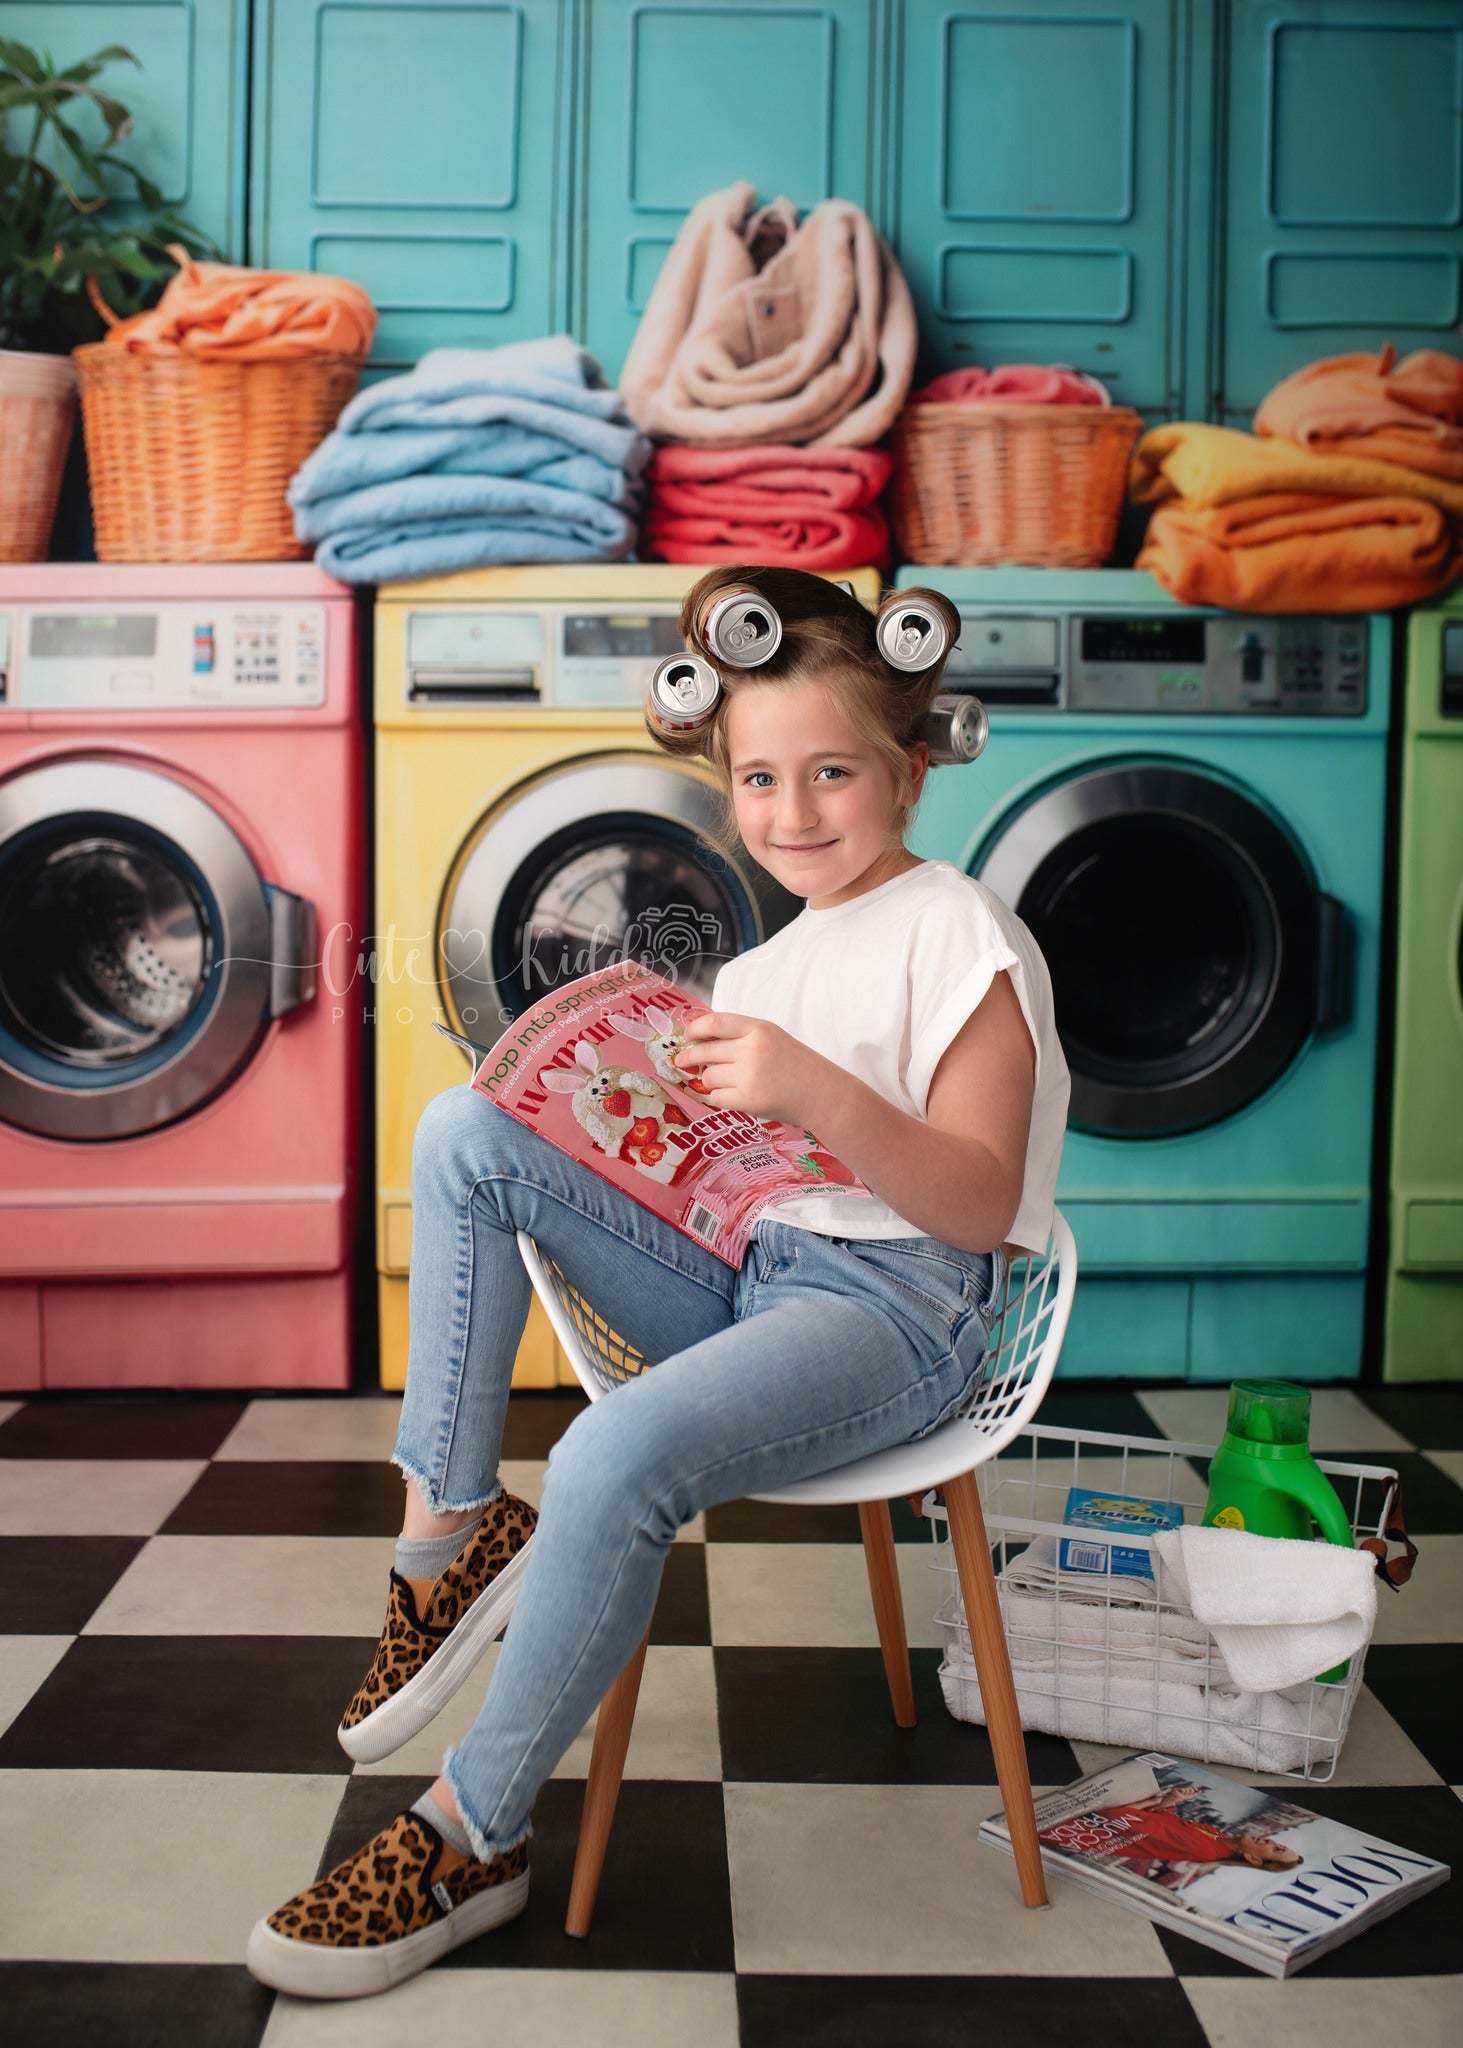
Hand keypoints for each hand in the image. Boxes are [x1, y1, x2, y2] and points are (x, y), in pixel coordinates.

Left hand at [672, 1012, 826, 1125]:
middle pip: (705, 1051)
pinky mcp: (748, 1100)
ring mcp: (749, 1075)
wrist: (821, 1094)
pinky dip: (719, 1098)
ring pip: (708, 1076)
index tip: (687, 1035)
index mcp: (759, 1029)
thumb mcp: (772, 1037)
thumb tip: (699, 1040)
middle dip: (689, 1056)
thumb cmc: (796, 1065)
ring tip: (730, 1082)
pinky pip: (715, 1097)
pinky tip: (733, 1096)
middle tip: (681, 1060)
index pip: (716, 1022)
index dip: (695, 1028)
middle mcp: (752, 1049)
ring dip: (711, 1080)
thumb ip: (741, 1035)